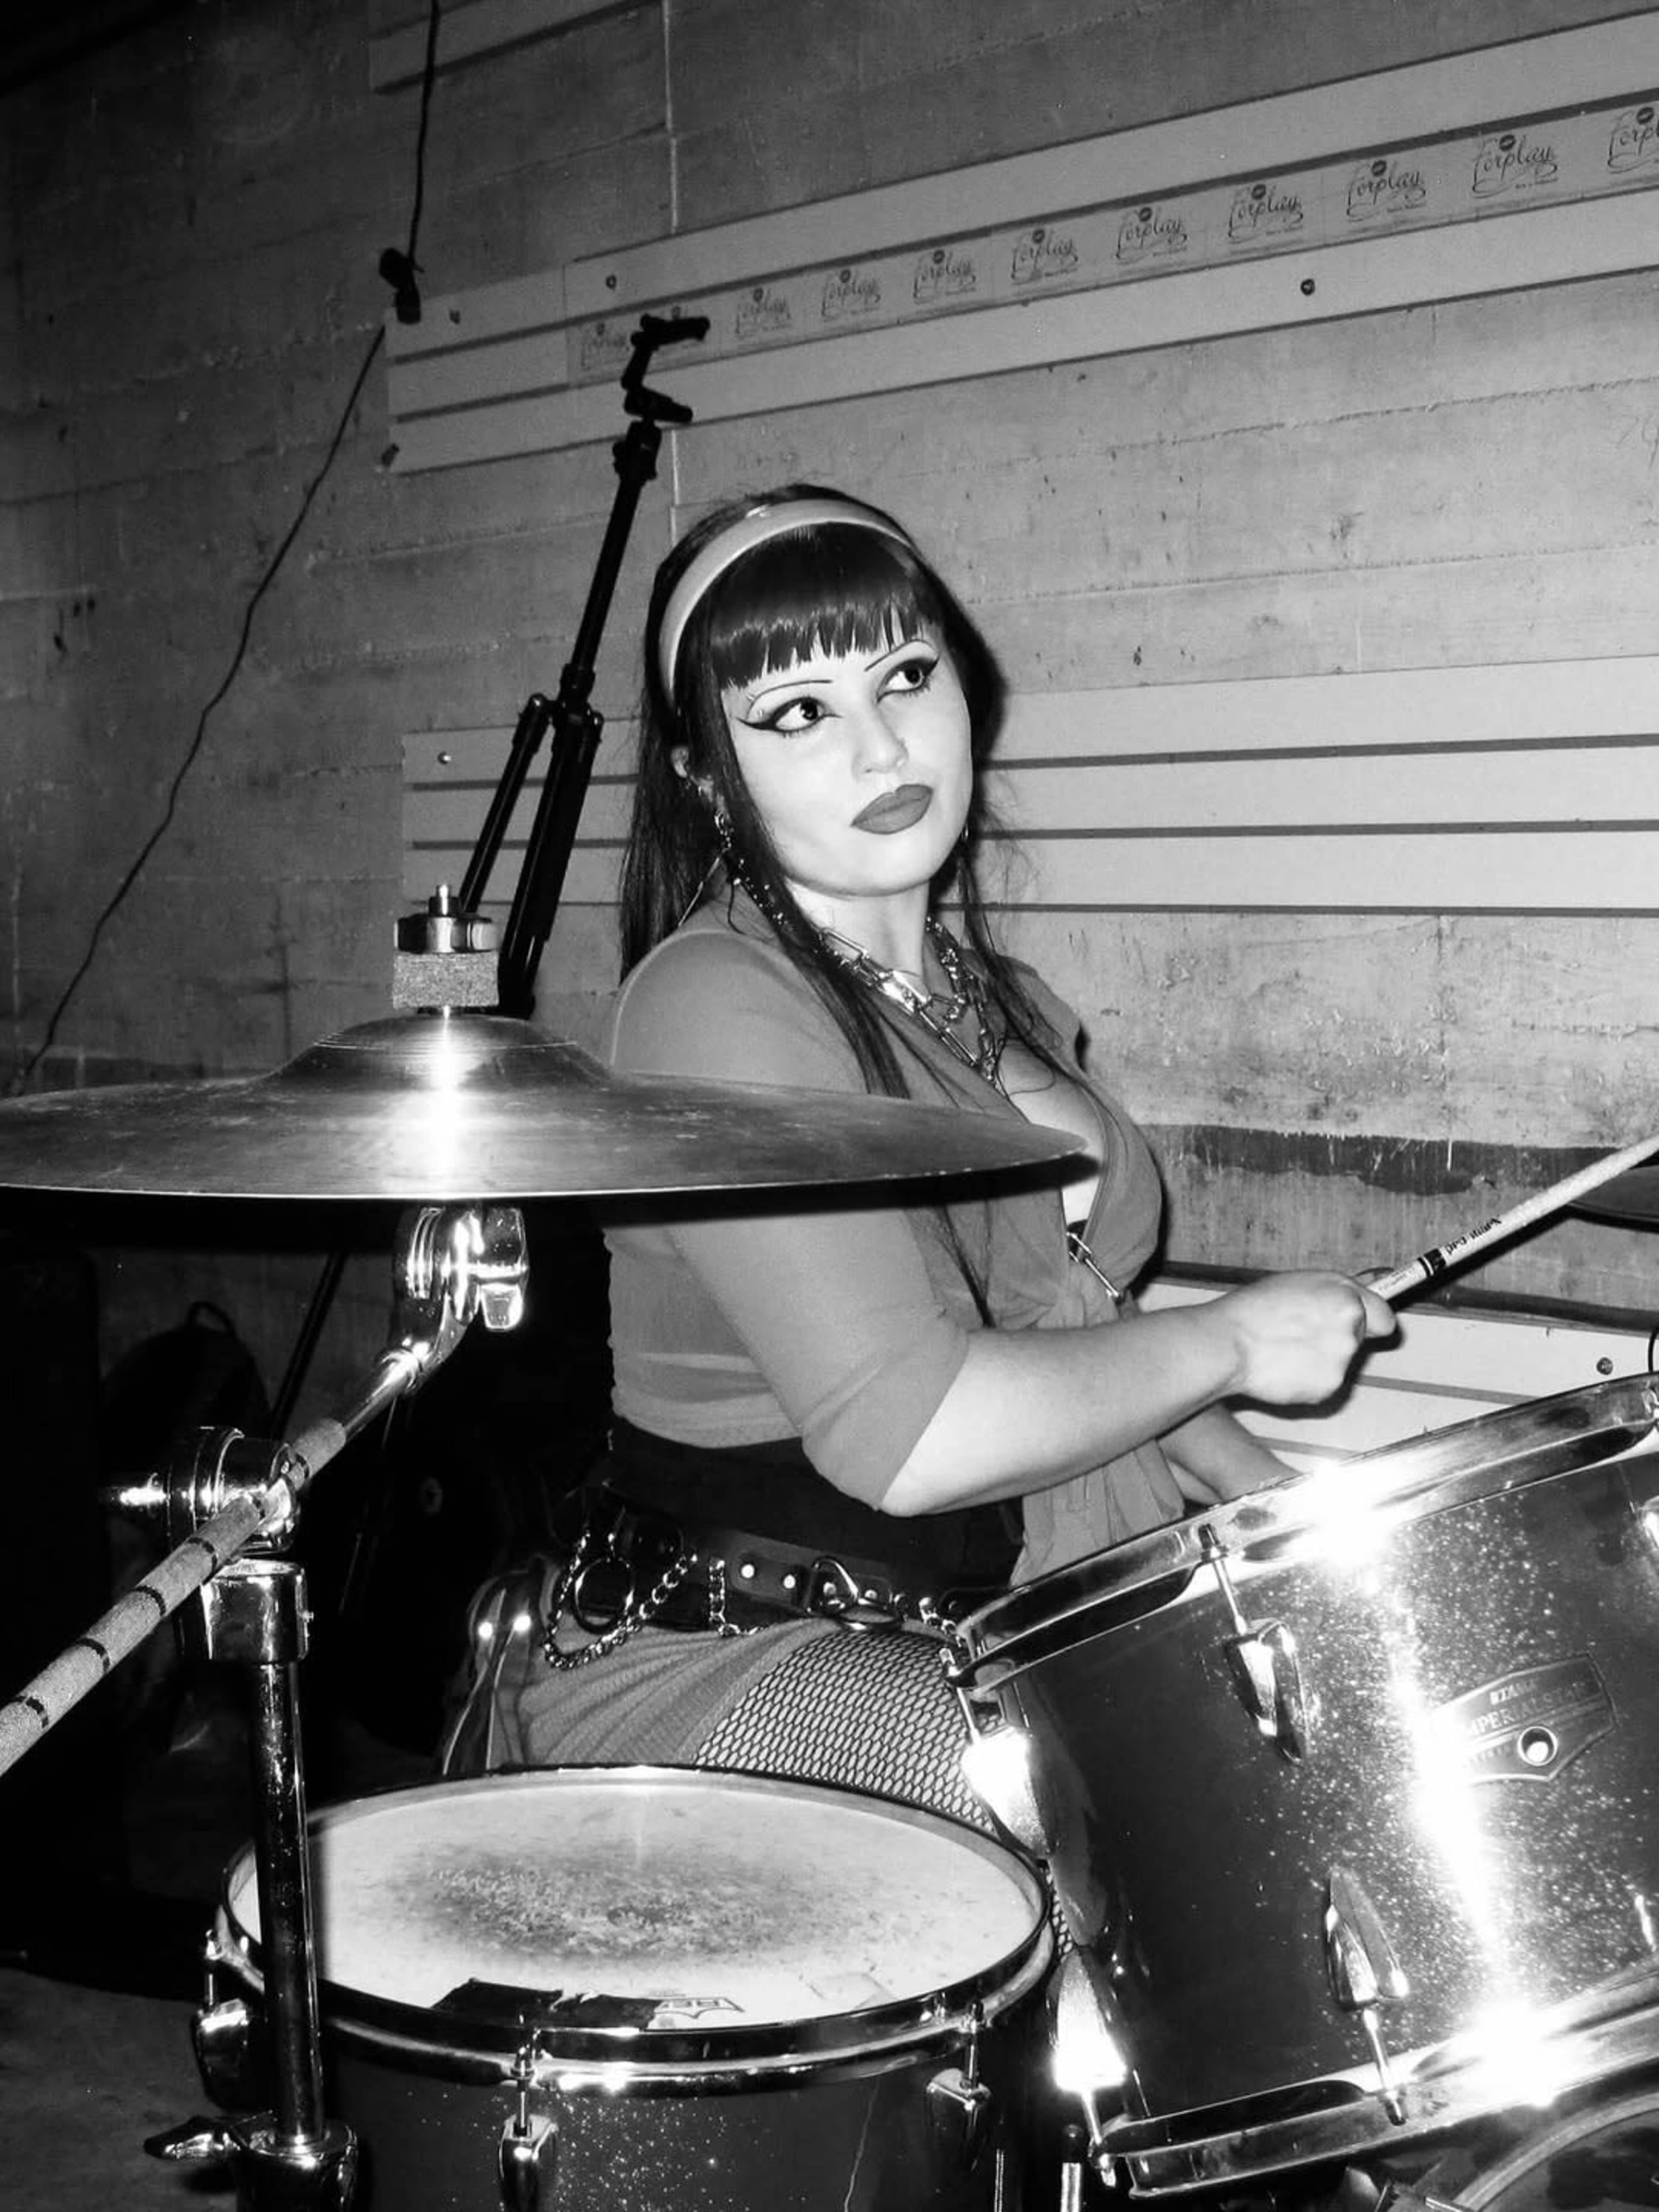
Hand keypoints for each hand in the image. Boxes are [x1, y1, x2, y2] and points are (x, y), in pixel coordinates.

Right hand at [1211, 1271, 1393, 1406]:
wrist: (1228, 1343)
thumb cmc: (1255, 1308)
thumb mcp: (1299, 1282)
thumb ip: (1338, 1290)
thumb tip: (1375, 1284)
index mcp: (1346, 1298)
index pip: (1384, 1318)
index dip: (1370, 1320)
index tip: (1362, 1324)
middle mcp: (1350, 1331)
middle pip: (1357, 1340)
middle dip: (1335, 1338)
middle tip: (1299, 1333)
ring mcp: (1341, 1363)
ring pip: (1338, 1363)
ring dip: (1319, 1359)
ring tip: (1283, 1349)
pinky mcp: (1327, 1389)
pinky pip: (1323, 1384)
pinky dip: (1306, 1380)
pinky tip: (1281, 1367)